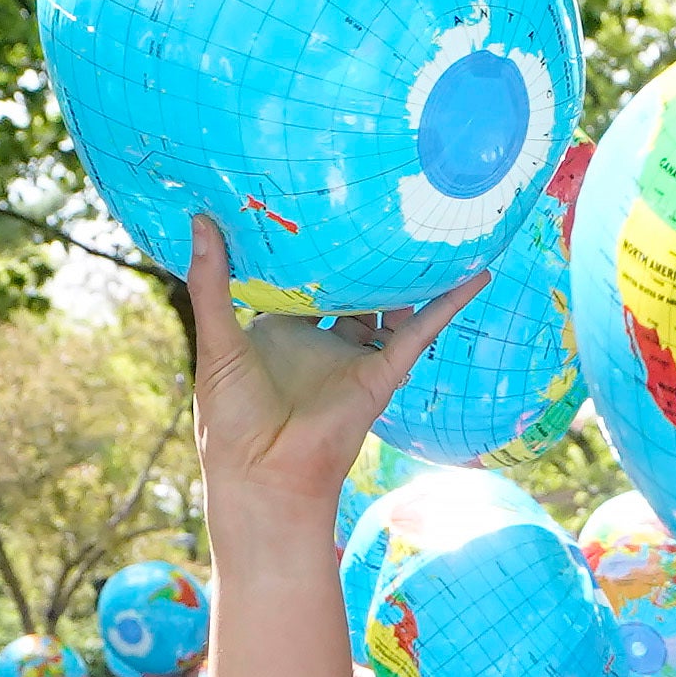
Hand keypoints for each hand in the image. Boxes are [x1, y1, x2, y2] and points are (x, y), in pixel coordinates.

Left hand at [183, 214, 477, 538]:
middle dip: (362, 253)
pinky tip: (474, 273)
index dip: (307, 247)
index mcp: (279, 332)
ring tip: (429, 224)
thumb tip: (201, 222)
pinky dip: (447, 304)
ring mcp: (353, 358)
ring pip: (388, 305)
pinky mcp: (380, 375)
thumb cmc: (232, 419)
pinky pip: (419, 334)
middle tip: (374, 200)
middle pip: (348, 288)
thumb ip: (212, 283)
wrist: (264, 477)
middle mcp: (320, 342)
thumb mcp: (216, 340)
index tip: (312, 201)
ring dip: (407, 272)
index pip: (299, 280)